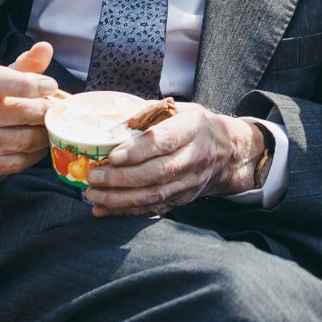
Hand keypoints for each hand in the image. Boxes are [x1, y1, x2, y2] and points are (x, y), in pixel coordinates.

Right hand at [0, 42, 58, 188]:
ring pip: (27, 139)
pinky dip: (38, 152)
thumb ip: (27, 64)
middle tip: (58, 109)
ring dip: (46, 132)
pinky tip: (38, 142)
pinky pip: (24, 160)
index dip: (28, 84)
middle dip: (47, 111)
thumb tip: (45, 48)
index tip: (50, 86)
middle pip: (22, 113)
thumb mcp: (4, 78)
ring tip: (50, 124)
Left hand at [82, 106, 263, 217]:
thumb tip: (113, 124)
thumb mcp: (180, 109)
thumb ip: (149, 114)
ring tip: (93, 194)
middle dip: (121, 178)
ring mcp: (190, 182)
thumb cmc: (196, 126)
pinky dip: (126, 211)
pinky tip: (104, 209)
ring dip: (120, 198)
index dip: (138, 150)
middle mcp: (194, 157)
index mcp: (193, 128)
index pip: (165, 141)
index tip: (112, 155)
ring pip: (154, 194)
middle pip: (157, 172)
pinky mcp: (183, 198)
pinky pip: (153, 208)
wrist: (228, 152)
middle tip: (94, 177)